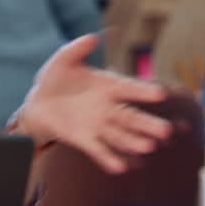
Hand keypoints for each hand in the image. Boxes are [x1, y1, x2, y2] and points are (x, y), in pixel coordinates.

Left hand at [16, 34, 172, 173]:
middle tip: (166, 131)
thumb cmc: (56, 78)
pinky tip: (121, 168)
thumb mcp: (63, 60)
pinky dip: (109, 159)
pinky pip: (98, 150)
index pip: (129, 89)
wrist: (38, 102)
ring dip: (133, 142)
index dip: (143, 92)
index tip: (159, 95)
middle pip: (132, 117)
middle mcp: (109, 108)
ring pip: (119, 135)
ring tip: (148, 147)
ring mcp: (98, 125)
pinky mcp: (84, 139)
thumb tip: (92, 38)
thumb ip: (77, 49)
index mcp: (109, 86)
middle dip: (148, 124)